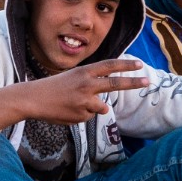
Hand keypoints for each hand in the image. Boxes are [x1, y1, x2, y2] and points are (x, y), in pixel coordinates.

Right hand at [0, 58, 149, 130]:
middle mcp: (87, 84)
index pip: (109, 66)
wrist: (34, 99)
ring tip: (73, 104)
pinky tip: (68, 111)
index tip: (139, 64)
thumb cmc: (53, 88)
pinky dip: (82, 115)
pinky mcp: (81, 114)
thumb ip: (90, 85)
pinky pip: (89, 116)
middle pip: (115, 84)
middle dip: (133, 82)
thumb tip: (106, 103)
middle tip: (147, 81)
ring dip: (93, 107)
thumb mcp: (72, 78)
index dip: (125, 65)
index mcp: (84, 72)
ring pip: (101, 106)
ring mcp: (85, 100)